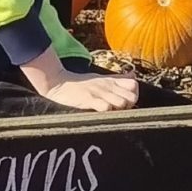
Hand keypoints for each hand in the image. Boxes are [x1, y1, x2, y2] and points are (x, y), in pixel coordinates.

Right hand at [21, 46, 139, 113]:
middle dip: (129, 107)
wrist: (57, 83)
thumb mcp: (101, 79)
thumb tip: (133, 75)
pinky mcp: (88, 99)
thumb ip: (118, 79)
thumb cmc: (80, 84)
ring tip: (109, 114)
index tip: (126, 104)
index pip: (134, 85)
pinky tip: (100, 115)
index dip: (133, 96)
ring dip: (118, 111)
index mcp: (111, 81)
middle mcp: (107, 86)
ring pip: (122, 103)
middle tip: (118, 111)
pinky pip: (106, 108)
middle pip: (132, 97)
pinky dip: (106, 114)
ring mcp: (98, 93)